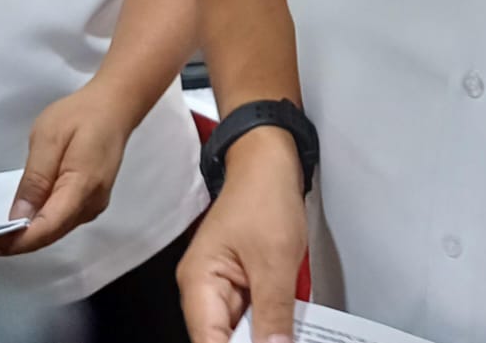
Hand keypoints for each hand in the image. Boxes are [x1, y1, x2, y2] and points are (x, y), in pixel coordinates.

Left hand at [0, 83, 133, 256]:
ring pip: (53, 232)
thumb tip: (18, 218)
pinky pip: (59, 222)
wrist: (115, 106)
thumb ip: (35, 179)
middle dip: (10, 244)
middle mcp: (90, 205)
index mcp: (82, 188)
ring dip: (21, 238)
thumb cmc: (81, 114)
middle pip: (47, 236)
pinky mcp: (89, 202)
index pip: (45, 229)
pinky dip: (35, 227)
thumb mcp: (48, 138)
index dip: (12, 242)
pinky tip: (15, 223)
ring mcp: (92, 206)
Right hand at [178, 129, 308, 342]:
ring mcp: (220, 287)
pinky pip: (251, 316)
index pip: (209, 342)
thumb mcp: (276, 260)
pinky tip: (286, 328)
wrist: (269, 160)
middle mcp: (202, 289)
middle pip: (221, 339)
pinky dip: (269, 324)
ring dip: (263, 336)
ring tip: (286, 333)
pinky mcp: (239, 283)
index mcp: (199, 283)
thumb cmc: (264, 194)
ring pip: (238, 332)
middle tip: (283, 340)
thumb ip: (274, 313)